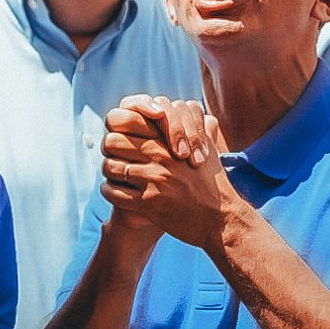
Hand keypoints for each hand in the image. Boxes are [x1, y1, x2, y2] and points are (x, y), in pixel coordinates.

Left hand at [102, 110, 240, 251]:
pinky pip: (112, 192)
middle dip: (109, 150)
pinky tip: (115, 191)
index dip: (117, 128)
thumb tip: (194, 108)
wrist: (221, 220)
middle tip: (113, 157)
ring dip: (108, 172)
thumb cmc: (213, 184)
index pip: (127, 121)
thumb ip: (198, 126)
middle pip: (112, 142)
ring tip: (114, 175)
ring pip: (109, 167)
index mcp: (169, 141)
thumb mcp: (209, 149)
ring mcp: (153, 180)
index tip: (120, 136)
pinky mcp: (148, 204)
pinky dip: (108, 191)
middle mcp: (160, 157)